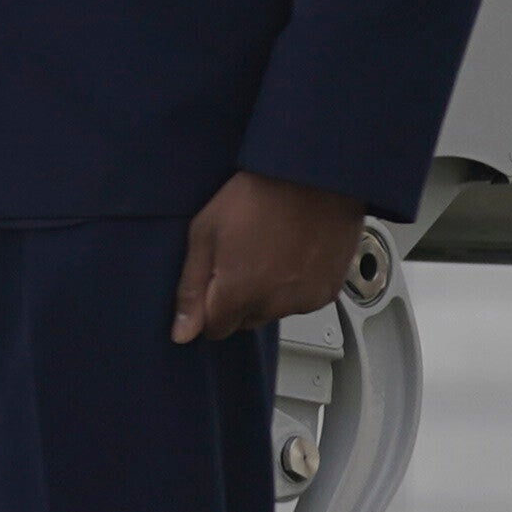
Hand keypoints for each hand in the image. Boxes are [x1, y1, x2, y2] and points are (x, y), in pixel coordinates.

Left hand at [170, 170, 365, 346]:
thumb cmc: (256, 197)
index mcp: (239, 294)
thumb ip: (191, 289)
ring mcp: (305, 300)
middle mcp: (274, 305)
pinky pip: (301, 302)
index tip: (212, 283)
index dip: (208, 308)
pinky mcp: (329, 292)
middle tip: (241, 259)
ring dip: (267, 294)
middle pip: (244, 322)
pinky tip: (292, 256)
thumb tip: (182, 334)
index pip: (215, 330)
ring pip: (273, 313)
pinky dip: (294, 288)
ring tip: (269, 252)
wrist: (311, 177)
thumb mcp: (204, 235)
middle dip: (237, 300)